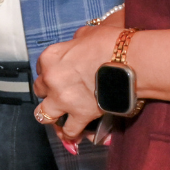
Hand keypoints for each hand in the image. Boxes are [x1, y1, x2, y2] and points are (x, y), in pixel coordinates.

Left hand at [33, 23, 121, 144]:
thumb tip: (77, 44)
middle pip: (40, 90)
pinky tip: (73, 135)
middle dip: (48, 92)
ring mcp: (63, 99)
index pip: (40, 68)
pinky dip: (71, 134)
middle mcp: (51, 79)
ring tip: (58, 118)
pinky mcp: (80, 114)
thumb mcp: (86, 34)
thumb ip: (75, 42)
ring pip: (44, 115)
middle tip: (60, 94)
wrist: (130, 60)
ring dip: (51, 116)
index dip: (49, 72)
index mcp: (51, 57)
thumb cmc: (111, 43)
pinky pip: (69, 131)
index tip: (57, 75)